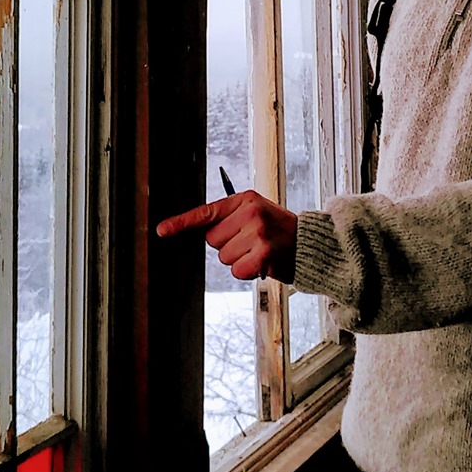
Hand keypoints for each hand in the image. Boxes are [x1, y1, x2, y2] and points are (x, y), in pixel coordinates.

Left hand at [155, 189, 297, 282]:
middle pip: (212, 239)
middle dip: (228, 245)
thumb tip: (203, 233)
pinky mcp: (262, 253)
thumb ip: (231, 218)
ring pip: (224, 257)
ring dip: (239, 259)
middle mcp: (250, 213)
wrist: (309, 245)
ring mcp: (257, 233)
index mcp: (246, 199)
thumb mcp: (257, 213)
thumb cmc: (279, 231)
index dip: (181, 222)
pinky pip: (236, 270)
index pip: (207, 212)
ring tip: (260, 251)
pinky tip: (262, 262)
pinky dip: (247, 271)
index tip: (162, 230)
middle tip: (251, 241)